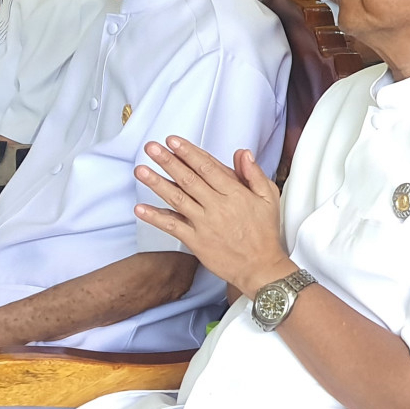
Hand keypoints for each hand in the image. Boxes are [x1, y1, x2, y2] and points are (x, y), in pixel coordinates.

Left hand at [133, 137, 291, 299]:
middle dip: (168, 161)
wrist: (260, 267)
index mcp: (235, 193)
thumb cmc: (264, 232)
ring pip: (177, 199)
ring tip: (141, 170)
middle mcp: (217, 206)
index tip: (173, 141)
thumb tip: (242, 153)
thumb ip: (254, 174)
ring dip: (157, 184)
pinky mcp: (196, 242)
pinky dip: (155, 218)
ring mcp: (204, 224)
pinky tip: (140, 208)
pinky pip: (173, 227)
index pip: (207, 167)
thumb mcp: (269, 198)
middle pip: (188, 179)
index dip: (189, 152)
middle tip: (152, 148)